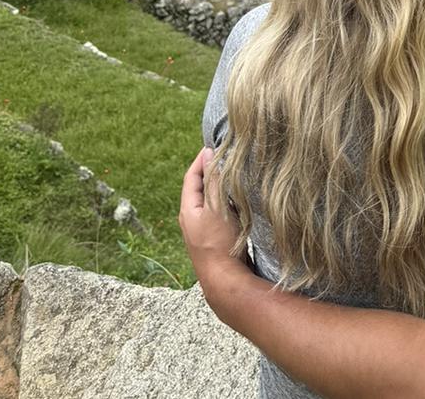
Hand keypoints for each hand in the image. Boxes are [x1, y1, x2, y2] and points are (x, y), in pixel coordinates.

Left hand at [179, 148, 245, 287]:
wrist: (223, 279)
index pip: (191, 177)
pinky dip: (225, 200)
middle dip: (210, 170)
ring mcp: (202, 229)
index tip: (212, 145)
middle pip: (199, 188)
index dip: (201, 160)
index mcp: (188, 210)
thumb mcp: (216, 207)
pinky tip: (237, 199)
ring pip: (209, 200)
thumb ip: (213, 181)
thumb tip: (209, 156)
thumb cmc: (218, 242)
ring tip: (233, 172)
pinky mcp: (213, 237)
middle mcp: (191, 219)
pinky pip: (217, 211)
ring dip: (218, 185)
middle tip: (225, 155)